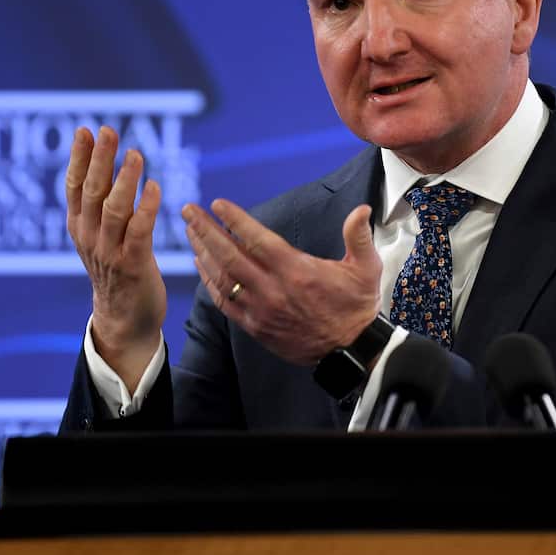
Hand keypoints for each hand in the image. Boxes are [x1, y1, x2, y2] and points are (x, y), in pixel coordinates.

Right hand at [65, 125, 166, 389]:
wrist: (124, 319)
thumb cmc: (117, 268)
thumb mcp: (100, 233)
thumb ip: (102, 201)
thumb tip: (102, 161)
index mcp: (79, 226)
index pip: (74, 185)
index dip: (79, 157)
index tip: (85, 130)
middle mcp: (89, 236)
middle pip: (92, 191)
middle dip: (99, 159)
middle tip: (108, 132)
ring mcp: (109, 251)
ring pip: (114, 209)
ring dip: (125, 180)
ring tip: (136, 154)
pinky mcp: (133, 264)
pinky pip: (139, 232)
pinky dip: (146, 208)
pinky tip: (155, 187)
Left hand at [183, 198, 381, 366]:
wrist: (351, 350)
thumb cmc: (357, 306)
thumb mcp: (366, 268)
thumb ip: (359, 236)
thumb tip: (362, 209)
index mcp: (297, 271)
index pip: (257, 240)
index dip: (235, 220)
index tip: (217, 204)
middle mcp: (273, 290)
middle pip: (230, 256)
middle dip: (206, 231)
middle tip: (189, 211)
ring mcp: (261, 310)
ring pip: (222, 278)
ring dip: (203, 253)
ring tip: (190, 232)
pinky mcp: (256, 326)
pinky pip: (224, 302)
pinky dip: (209, 282)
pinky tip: (202, 265)